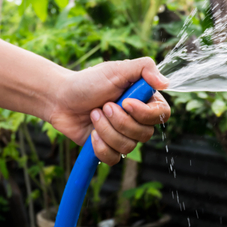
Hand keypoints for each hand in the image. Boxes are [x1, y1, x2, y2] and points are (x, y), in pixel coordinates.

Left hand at [49, 57, 170, 164]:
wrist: (60, 98)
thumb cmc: (88, 81)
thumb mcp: (116, 69)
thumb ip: (144, 68)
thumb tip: (166, 83)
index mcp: (144, 99)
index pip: (162, 114)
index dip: (145, 113)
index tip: (125, 102)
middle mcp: (137, 119)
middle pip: (146, 134)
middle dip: (120, 121)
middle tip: (103, 106)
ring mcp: (123, 135)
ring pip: (128, 147)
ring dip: (106, 130)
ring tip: (93, 114)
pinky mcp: (108, 148)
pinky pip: (114, 159)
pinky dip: (101, 147)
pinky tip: (91, 135)